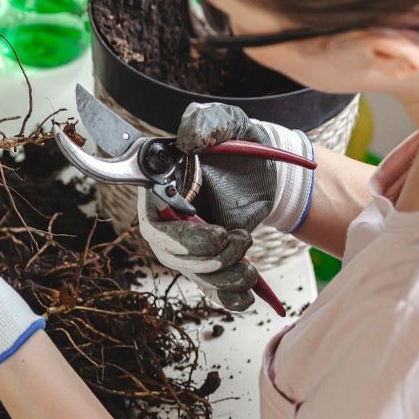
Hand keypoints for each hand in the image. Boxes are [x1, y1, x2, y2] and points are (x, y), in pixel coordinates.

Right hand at [138, 103, 313, 310]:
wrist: (266, 171)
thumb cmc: (237, 145)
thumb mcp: (226, 123)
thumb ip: (206, 123)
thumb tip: (189, 140)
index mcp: (161, 189)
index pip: (153, 221)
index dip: (179, 235)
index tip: (215, 231)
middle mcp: (166, 221)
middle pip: (170, 254)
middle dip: (208, 256)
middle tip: (240, 238)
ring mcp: (185, 245)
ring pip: (192, 274)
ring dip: (223, 275)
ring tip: (249, 262)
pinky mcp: (207, 262)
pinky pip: (211, 290)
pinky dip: (229, 296)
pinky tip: (247, 291)